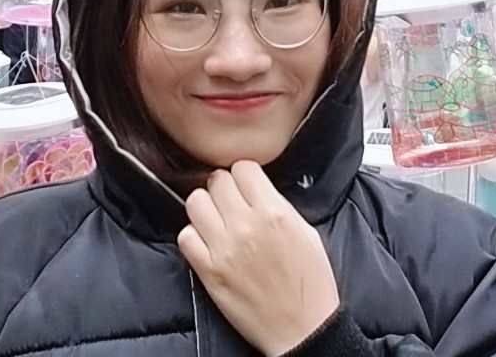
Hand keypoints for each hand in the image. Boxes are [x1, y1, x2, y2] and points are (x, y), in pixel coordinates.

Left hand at [178, 162, 339, 355]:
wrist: (302, 328)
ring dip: (205, 208)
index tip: (246, 185)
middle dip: (223, 188)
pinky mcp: (208, 271)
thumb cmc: (310, 285)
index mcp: (275, 213)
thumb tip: (257, 190)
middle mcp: (246, 226)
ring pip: (195, 202)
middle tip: (230, 203)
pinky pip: (185, 236)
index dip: (244, 175)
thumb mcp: (307, 233)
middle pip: (216, 181)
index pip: (243, 167)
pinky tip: (207, 243)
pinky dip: (193, 236)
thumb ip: (279, 205)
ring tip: (216, 220)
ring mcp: (223, 248)